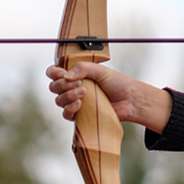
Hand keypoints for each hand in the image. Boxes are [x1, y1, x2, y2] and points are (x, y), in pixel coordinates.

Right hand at [46, 62, 172, 132]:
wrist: (130, 100)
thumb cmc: (117, 84)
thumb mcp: (100, 70)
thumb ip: (83, 68)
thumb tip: (66, 76)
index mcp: (75, 75)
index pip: (54, 73)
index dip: (54, 73)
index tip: (62, 74)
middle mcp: (72, 88)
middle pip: (54, 87)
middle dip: (63, 85)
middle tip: (80, 83)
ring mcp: (75, 102)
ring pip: (59, 101)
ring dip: (68, 96)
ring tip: (83, 92)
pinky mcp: (80, 115)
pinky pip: (66, 114)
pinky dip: (70, 109)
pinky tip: (80, 104)